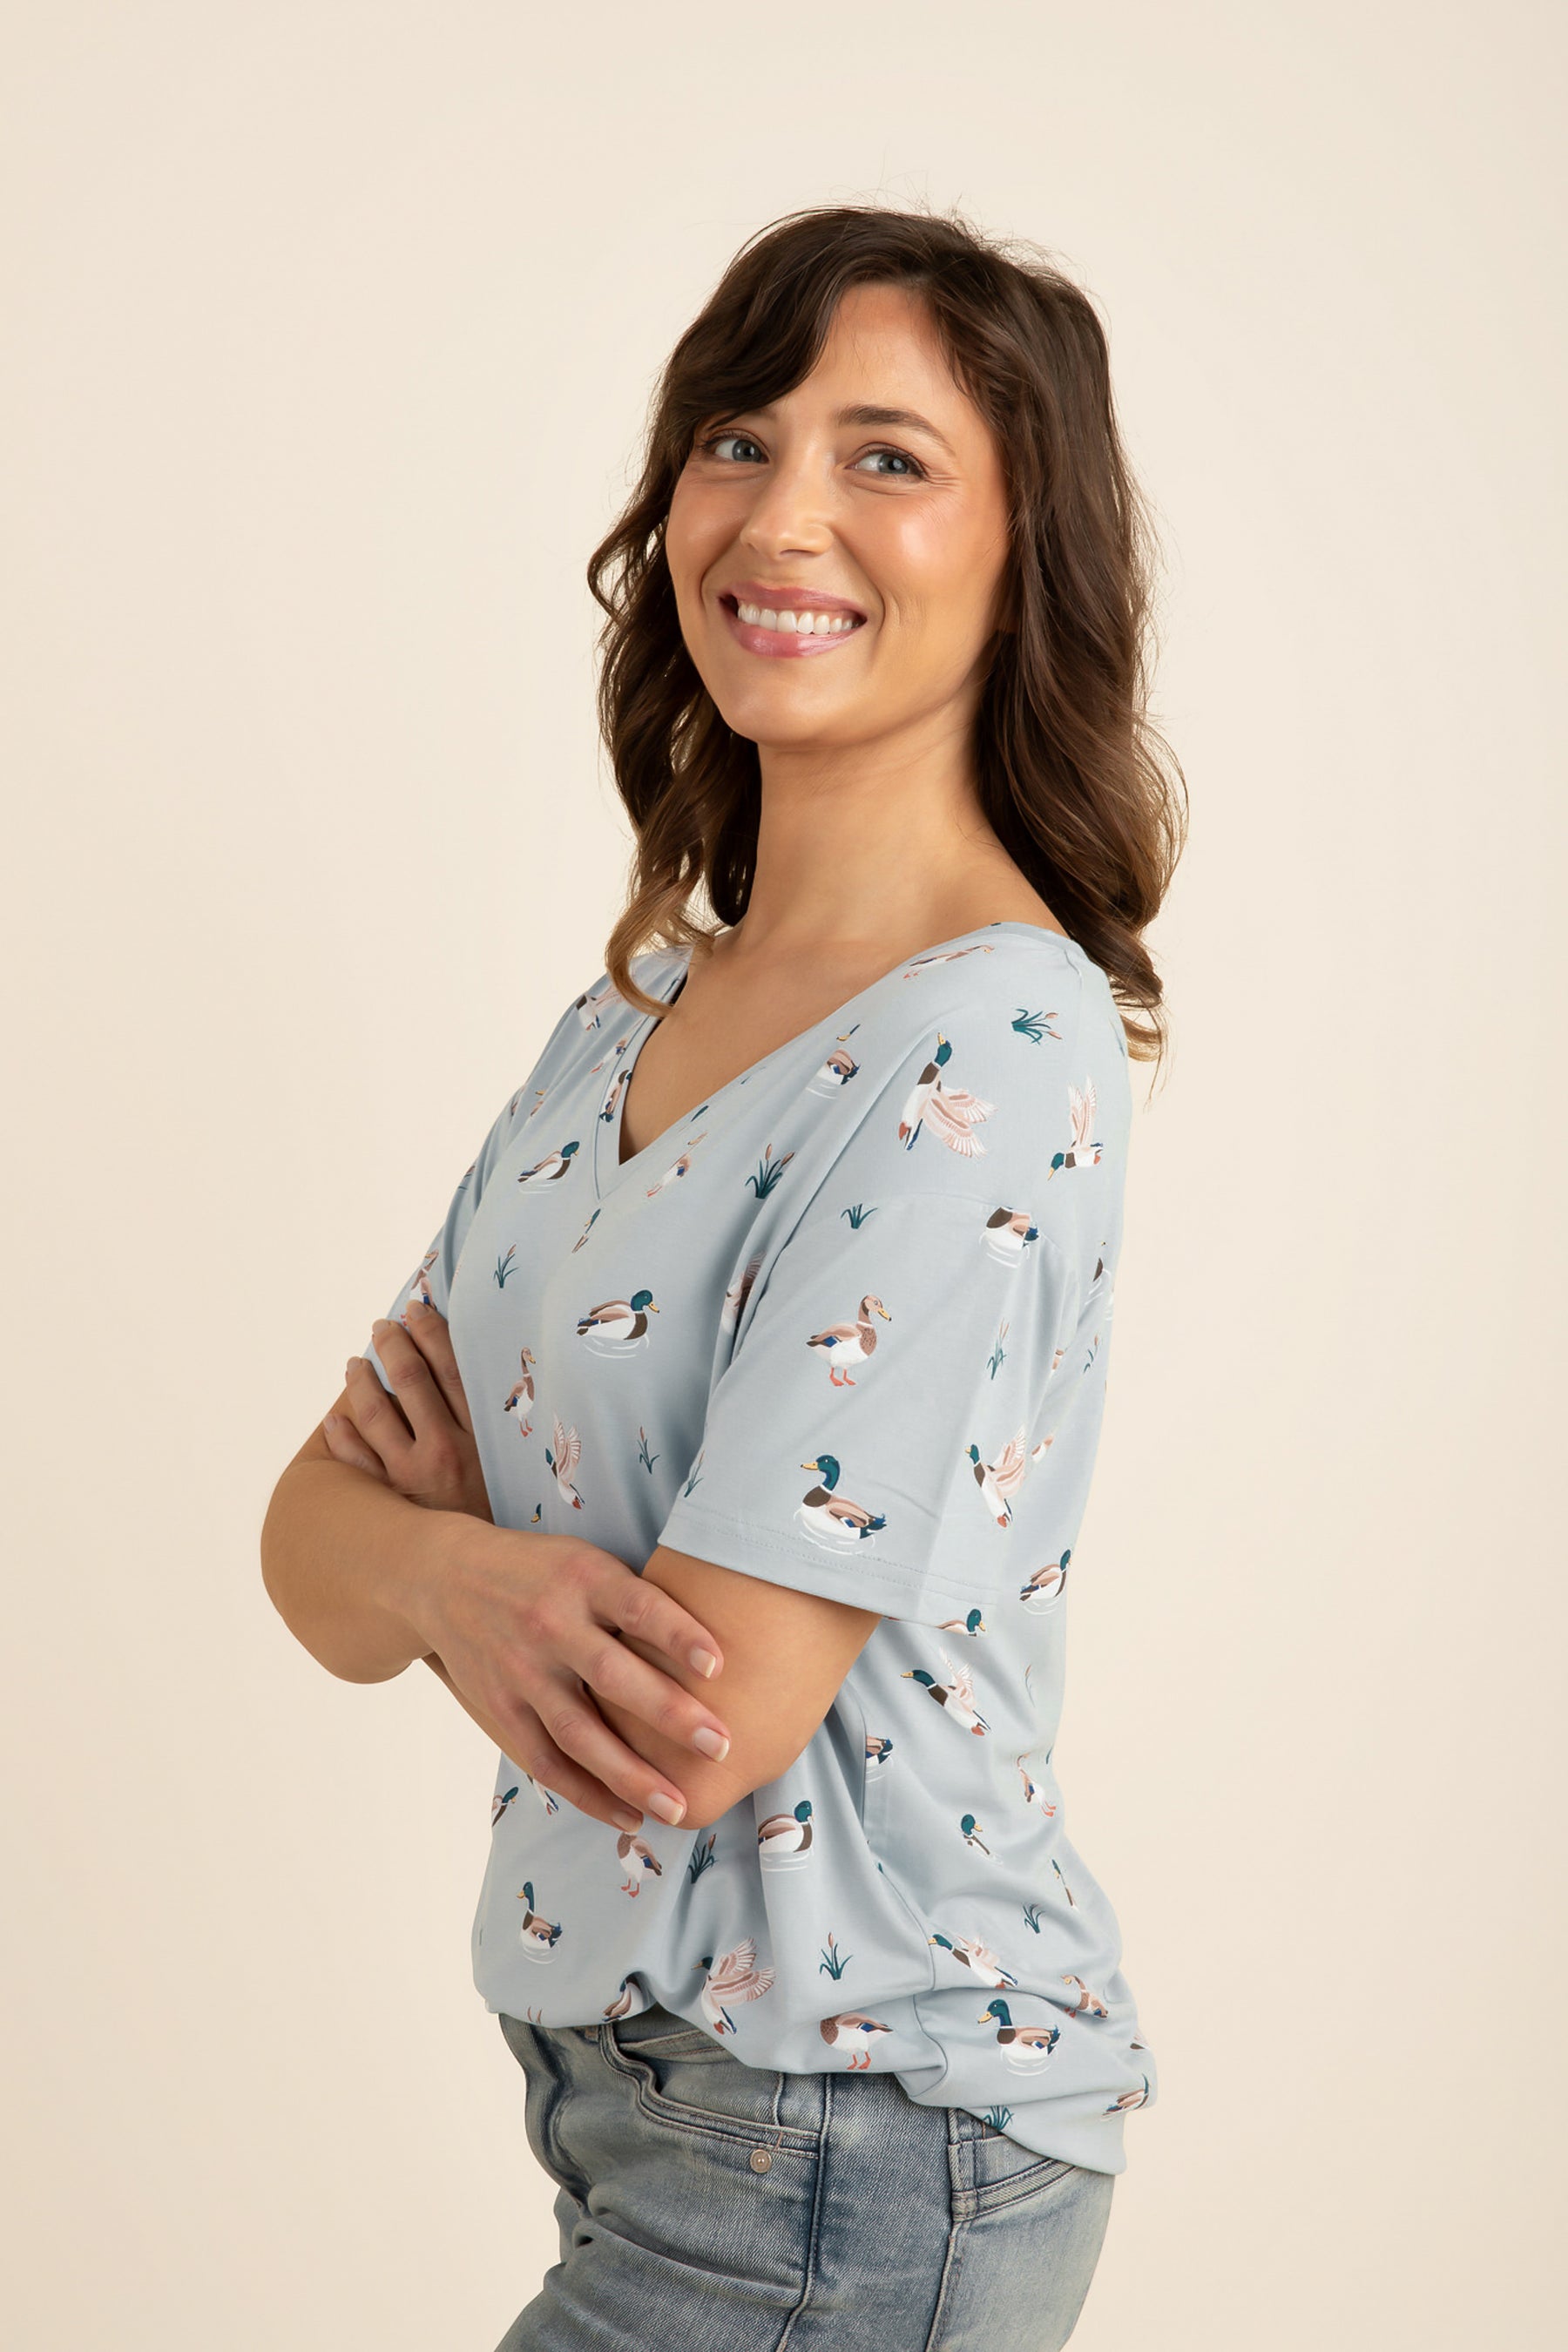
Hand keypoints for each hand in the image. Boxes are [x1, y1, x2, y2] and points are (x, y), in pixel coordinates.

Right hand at [326, 1302, 727, 1829]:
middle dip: (669, 1714)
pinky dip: (589, 1794)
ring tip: (677, 1806)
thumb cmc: (538, 1570)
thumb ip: (632, 1598)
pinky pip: (548, 1762)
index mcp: (580, 1577)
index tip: (719, 1664)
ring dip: (631, 1775)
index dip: (678, 1633)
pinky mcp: (500, 1710)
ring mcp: (521, 1673)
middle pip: (612, 1677)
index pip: (636, 1606)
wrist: (442, 1576)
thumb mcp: (583, 1559)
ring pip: (579, 1734)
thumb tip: (715, 1641)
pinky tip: (629, 1815)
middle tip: (721, 1746)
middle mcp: (549, 1625)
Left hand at [326, 1303, 492, 1521]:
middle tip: (381, 1327)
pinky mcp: (390, 1503)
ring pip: (377, 1414)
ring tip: (354, 1364)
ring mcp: (413, 1475)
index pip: (451, 1368)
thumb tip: (478, 1382)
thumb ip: (495, 1428)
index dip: (432, 1333)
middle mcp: (445, 1449)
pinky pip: (357, 1463)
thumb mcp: (513, 1466)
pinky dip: (342, 1438)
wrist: (488, 1571)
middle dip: (394, 1346)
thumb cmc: (504, 1514)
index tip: (417, 1309)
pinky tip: (334, 1419)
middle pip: (412, 1381)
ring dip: (361, 1383)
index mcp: (480, 1435)